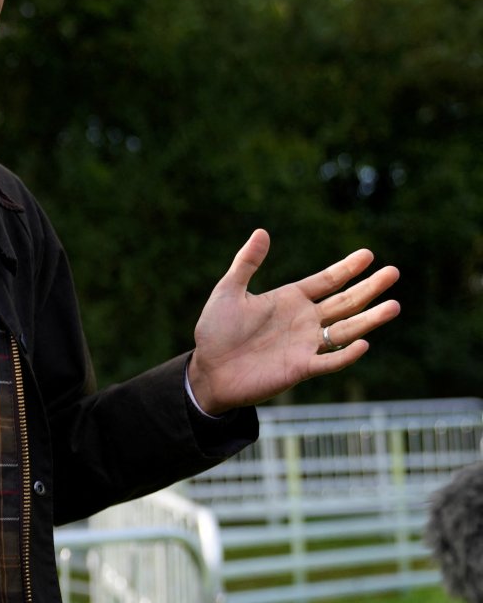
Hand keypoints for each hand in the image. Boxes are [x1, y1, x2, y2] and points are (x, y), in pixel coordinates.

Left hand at [186, 229, 400, 414]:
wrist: (207, 370)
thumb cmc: (216, 331)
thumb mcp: (228, 291)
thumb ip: (246, 263)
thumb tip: (262, 231)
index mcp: (290, 300)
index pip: (327, 281)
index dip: (347, 268)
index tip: (369, 254)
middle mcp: (304, 321)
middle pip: (345, 302)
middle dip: (369, 288)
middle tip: (394, 272)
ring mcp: (305, 345)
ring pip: (345, 330)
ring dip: (369, 319)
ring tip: (394, 305)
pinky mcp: (300, 368)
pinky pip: (329, 361)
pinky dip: (346, 354)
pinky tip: (363, 343)